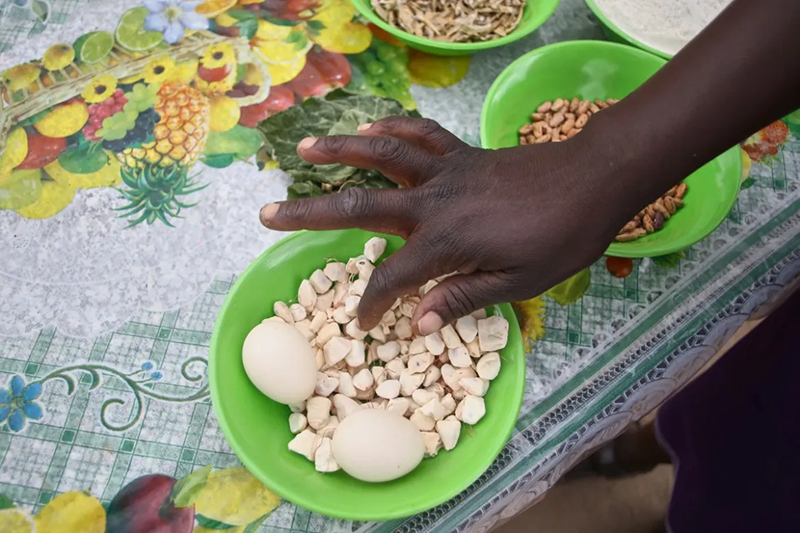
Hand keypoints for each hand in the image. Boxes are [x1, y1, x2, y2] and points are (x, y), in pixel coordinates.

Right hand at [260, 116, 647, 333]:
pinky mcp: (461, 153)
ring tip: (302, 148)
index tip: (362, 324)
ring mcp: (445, 171)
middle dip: (308, 214)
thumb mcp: (517, 284)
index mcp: (447, 243)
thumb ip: (461, 300)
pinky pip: (420, 134)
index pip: (393, 278)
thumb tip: (413, 326)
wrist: (594, 180)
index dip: (372, 305)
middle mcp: (434, 202)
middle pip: (358, 206)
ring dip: (338, 150)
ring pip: (380, 155)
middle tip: (265, 214)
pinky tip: (369, 125)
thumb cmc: (561, 239)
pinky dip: (392, 128)